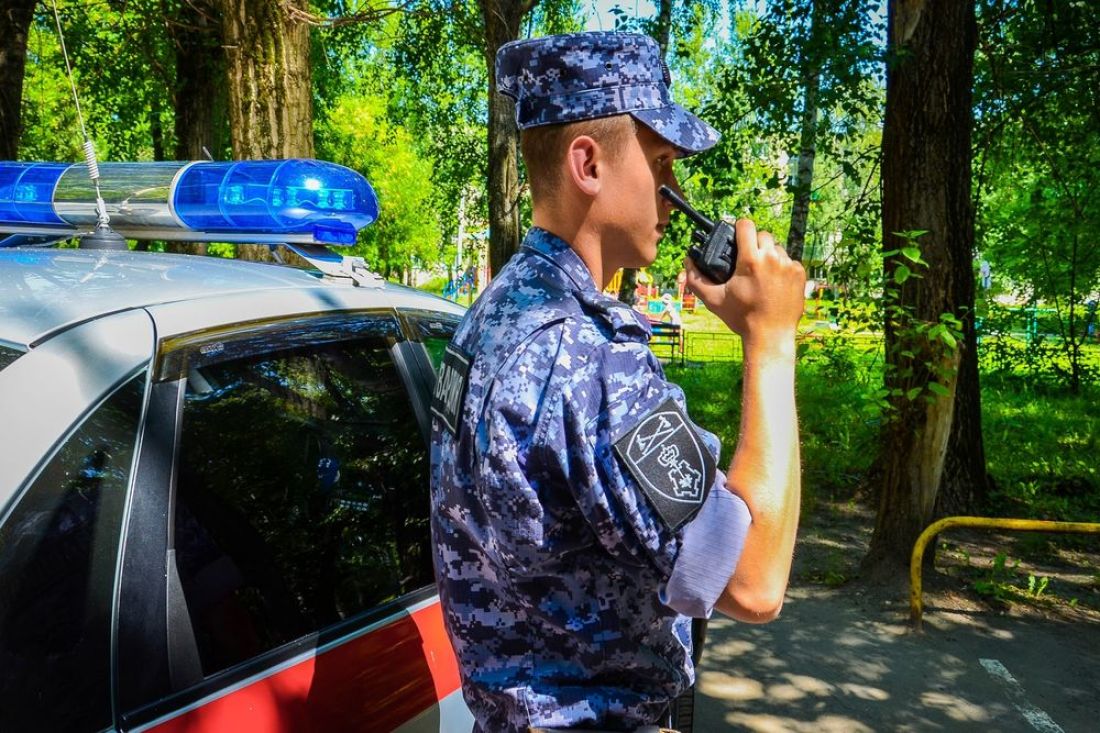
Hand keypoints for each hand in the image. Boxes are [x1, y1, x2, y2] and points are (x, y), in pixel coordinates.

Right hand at [684, 219, 805, 352]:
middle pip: (762, 235)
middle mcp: (772, 258)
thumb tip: (687, 261)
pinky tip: (774, 283)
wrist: (770, 336)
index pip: (746, 225)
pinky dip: (782, 268)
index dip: (739, 229)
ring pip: (777, 248)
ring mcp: (789, 265)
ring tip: (761, 275)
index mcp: (750, 260)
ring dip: (769, 256)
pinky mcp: (800, 273)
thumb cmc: (741, 318)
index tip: (737, 238)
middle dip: (754, 244)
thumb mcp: (713, 300)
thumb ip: (696, 279)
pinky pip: (789, 261)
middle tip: (748, 261)